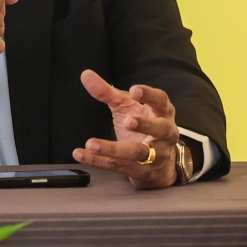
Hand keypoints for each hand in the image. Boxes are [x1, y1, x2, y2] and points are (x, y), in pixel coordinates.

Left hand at [72, 69, 179, 188]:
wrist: (159, 163)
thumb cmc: (142, 125)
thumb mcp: (127, 106)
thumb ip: (107, 92)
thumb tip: (85, 74)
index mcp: (162, 112)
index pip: (160, 101)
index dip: (149, 95)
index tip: (134, 91)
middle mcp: (164, 134)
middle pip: (160, 129)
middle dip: (145, 125)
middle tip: (128, 121)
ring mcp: (155, 156)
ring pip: (137, 152)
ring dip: (114, 149)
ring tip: (92, 143)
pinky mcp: (141, 171)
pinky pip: (118, 166)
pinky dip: (98, 161)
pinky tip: (82, 154)